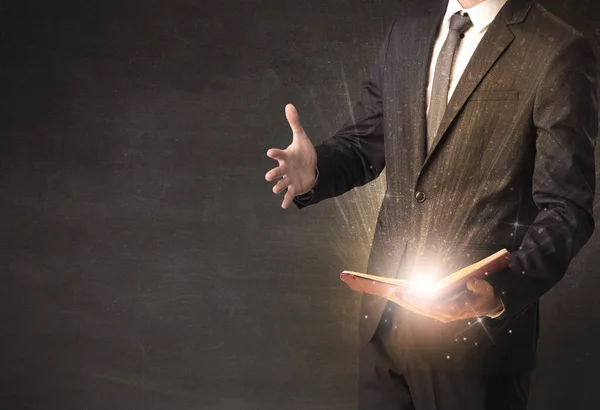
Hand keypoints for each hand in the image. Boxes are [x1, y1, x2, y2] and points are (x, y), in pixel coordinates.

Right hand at [265, 104, 316, 208]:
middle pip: (277, 171)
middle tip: (269, 176)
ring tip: (275, 189)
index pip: (279, 154)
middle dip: (273, 174)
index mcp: (285, 156)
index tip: (270, 152)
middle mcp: (285, 169)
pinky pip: (290, 194)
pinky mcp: (295, 187)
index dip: (275, 153)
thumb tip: (289, 105)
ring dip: (278, 186)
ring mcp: (289, 178)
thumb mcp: (301, 137)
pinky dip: (287, 199)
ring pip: (282, 183)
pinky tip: (284, 206)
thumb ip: (294, 123)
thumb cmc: (302, 152)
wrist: (310, 166)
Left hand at [387, 279, 502, 322]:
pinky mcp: (438, 311)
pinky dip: (410, 302)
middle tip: (390, 293)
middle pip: (421, 309)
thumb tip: (470, 283)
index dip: (419, 302)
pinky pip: (421, 307)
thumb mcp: (487, 290)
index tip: (407, 295)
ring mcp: (440, 314)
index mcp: (454, 310)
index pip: (433, 307)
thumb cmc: (486, 296)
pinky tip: (400, 296)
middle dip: (405, 301)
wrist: (488, 306)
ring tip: (390, 294)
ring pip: (418, 309)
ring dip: (404, 302)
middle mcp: (444, 314)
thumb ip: (480, 287)